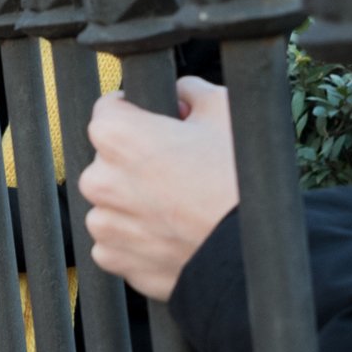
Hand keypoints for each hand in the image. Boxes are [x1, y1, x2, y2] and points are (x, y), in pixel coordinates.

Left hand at [79, 77, 240, 302]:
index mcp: (117, 136)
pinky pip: (117, 242)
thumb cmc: (239, 177)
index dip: (136, 111)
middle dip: (135, 161)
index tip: (154, 121)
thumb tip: (182, 93)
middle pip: (108, 160)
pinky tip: (170, 234)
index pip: (108, 110)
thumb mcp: (226, 110)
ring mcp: (105, 224)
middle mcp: (99, 180)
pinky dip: (137, 238)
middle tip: (177, 169)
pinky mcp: (115, 259)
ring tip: (177, 206)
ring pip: (112, 203)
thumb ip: (193, 92)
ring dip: (134, 202)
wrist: (251, 249)